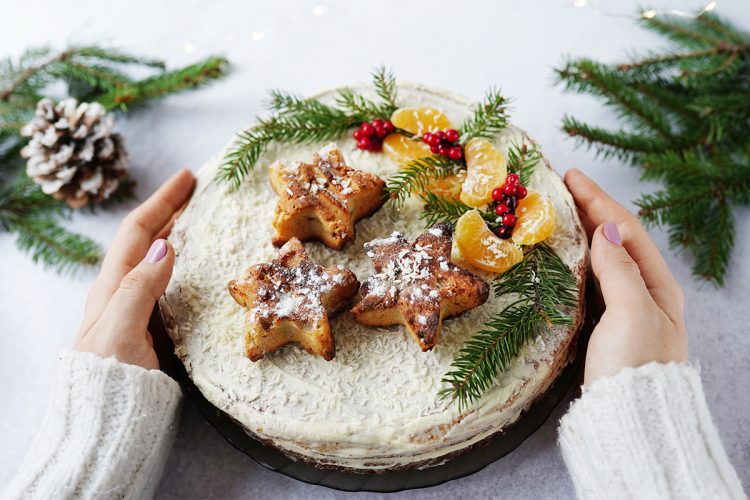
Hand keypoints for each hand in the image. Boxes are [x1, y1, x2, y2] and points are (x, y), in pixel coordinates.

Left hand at [75, 169, 194, 369]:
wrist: (105, 422)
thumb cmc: (109, 379)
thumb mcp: (119, 331)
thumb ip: (139, 289)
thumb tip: (166, 246)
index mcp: (112, 287)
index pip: (138, 232)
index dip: (162, 202)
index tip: (187, 177)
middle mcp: (122, 292)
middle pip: (147, 239)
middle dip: (170, 210)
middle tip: (197, 190)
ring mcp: (135, 309)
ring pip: (158, 259)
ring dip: (177, 233)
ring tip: (199, 218)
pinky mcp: (149, 327)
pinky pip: (168, 282)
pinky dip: (184, 263)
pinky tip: (198, 266)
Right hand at [564, 169, 687, 385]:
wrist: (630, 419)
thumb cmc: (633, 366)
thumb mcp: (631, 313)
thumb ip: (619, 269)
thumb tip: (606, 229)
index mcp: (657, 285)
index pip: (626, 229)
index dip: (598, 199)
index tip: (571, 176)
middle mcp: (644, 292)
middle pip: (615, 238)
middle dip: (590, 208)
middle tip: (560, 186)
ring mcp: (625, 308)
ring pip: (602, 257)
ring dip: (582, 230)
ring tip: (559, 210)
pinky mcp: (605, 324)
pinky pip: (591, 278)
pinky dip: (576, 257)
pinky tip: (562, 253)